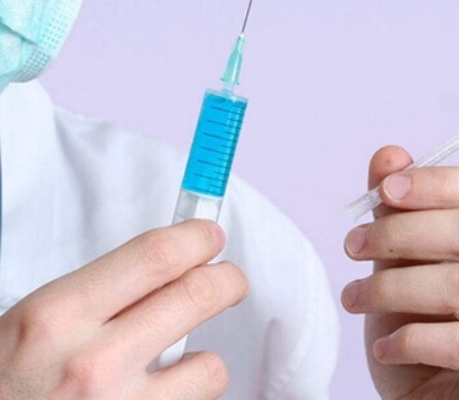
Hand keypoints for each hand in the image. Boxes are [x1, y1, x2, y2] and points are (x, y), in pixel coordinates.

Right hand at [0, 220, 247, 399]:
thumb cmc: (11, 382)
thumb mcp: (40, 322)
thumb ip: (101, 292)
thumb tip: (169, 263)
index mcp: (58, 315)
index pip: (154, 256)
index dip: (195, 238)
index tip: (208, 236)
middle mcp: (93, 362)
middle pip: (197, 296)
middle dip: (228, 280)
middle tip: (229, 280)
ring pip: (210, 366)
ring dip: (205, 358)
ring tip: (181, 362)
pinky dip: (190, 396)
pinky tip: (164, 394)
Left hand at [342, 146, 458, 399]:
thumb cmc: (418, 330)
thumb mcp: (400, 263)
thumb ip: (399, 210)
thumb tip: (389, 156)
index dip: (440, 181)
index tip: (384, 191)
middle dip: (400, 232)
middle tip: (353, 245)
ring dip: (392, 286)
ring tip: (355, 296)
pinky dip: (408, 339)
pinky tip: (384, 345)